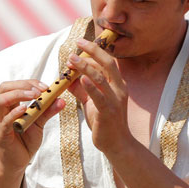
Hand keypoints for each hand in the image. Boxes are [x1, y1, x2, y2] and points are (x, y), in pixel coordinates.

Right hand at [0, 80, 64, 169]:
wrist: (18, 162)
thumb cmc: (26, 141)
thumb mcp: (39, 123)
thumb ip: (47, 111)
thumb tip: (61, 100)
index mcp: (6, 105)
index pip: (13, 85)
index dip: (29, 83)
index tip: (45, 86)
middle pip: (4, 88)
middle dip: (23, 85)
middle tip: (40, 90)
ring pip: (1, 100)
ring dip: (18, 94)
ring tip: (35, 96)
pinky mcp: (0, 134)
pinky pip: (5, 121)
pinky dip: (14, 113)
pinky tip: (25, 110)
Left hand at [67, 38, 131, 153]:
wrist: (117, 144)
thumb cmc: (105, 122)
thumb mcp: (92, 103)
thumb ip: (82, 90)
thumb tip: (68, 78)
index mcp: (118, 84)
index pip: (107, 62)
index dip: (94, 52)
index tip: (79, 46)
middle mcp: (120, 89)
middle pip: (108, 63)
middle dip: (93, 51)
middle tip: (78, 43)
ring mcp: (115, 100)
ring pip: (101, 77)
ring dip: (86, 66)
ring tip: (72, 60)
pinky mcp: (109, 111)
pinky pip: (99, 96)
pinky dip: (90, 86)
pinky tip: (81, 78)